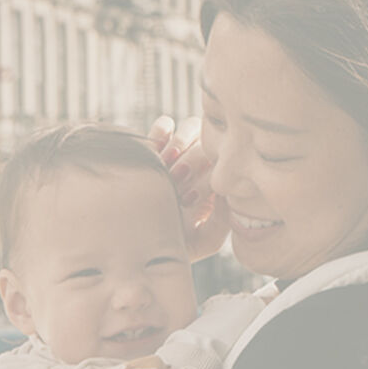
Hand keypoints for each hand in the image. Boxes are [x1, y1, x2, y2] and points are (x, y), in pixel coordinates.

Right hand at [147, 117, 230, 257]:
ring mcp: (180, 152)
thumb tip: (227, 194)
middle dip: (190, 164)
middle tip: (174, 185)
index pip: (222, 166)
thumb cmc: (176, 244)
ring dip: (179, 144)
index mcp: (216, 183)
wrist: (141, 244)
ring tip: (166, 168)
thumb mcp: (204, 240)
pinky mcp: (157, 144)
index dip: (205, 179)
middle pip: (207, 144)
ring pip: (191, 126)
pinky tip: (155, 152)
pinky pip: (165, 124)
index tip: (187, 200)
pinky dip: (161, 131)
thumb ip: (222, 221)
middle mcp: (202, 163)